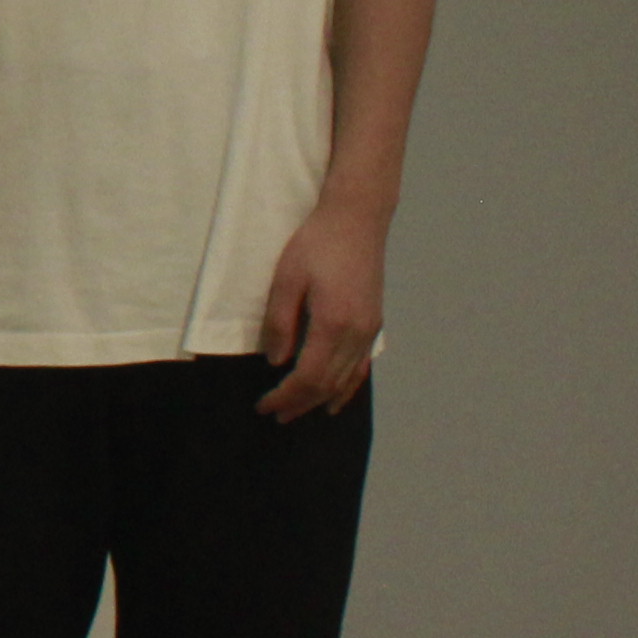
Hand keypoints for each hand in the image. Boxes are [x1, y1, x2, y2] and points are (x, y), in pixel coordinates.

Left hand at [258, 202, 387, 419]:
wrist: (356, 221)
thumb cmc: (315, 245)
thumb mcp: (287, 279)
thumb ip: (280, 322)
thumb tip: (275, 361)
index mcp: (333, 325)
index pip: (308, 377)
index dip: (286, 396)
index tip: (264, 406)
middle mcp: (357, 335)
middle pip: (327, 384)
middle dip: (299, 403)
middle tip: (275, 416)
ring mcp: (370, 332)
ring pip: (345, 380)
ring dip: (320, 399)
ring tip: (297, 412)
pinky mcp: (374, 325)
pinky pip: (361, 367)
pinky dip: (347, 388)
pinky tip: (335, 399)